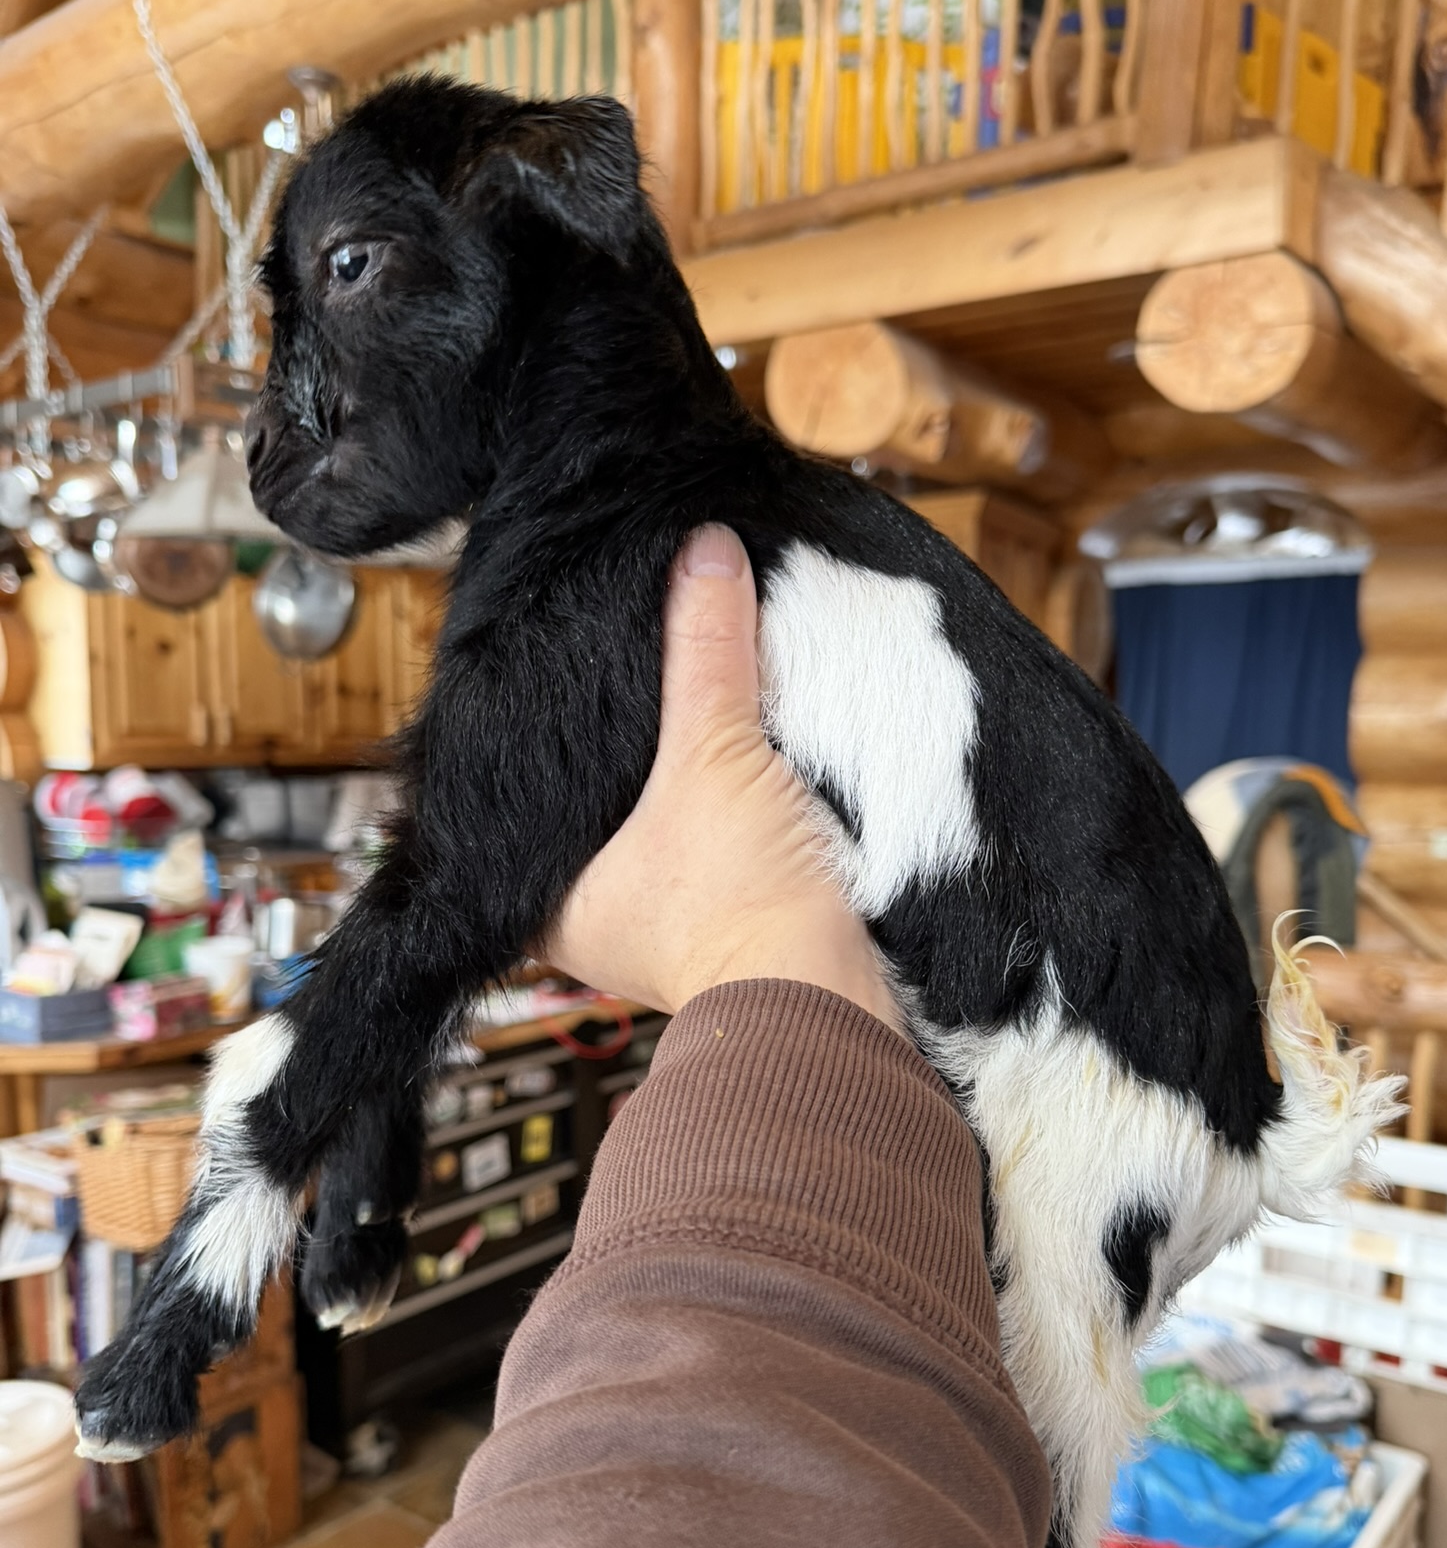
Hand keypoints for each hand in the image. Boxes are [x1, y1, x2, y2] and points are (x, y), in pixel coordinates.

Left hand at [542, 525, 900, 1031]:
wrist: (834, 995)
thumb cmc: (742, 913)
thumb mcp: (713, 753)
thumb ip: (706, 649)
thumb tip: (704, 552)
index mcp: (543, 906)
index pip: (512, 804)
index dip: (530, 743)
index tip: (545, 685)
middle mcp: (591, 925)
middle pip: (586, 809)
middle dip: (609, 753)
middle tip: (611, 679)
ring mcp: (661, 930)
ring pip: (648, 826)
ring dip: (667, 780)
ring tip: (674, 704)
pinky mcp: (728, 924)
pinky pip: (708, 842)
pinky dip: (719, 803)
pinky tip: (734, 756)